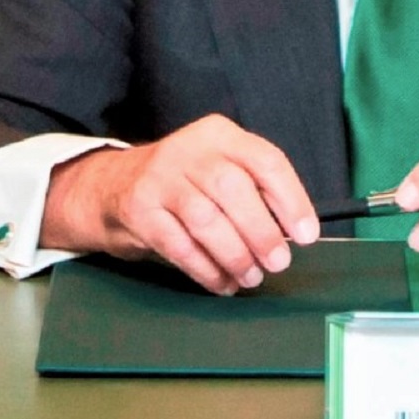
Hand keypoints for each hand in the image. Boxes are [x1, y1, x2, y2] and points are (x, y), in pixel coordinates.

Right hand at [42, 114, 319, 294]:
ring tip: (251, 278)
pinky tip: (222, 283)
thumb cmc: (185, 182)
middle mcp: (189, 149)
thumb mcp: (219, 168)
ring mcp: (159, 178)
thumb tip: (293, 233)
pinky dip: (205, 269)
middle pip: (233, 189)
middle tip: (279, 263)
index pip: (265, 161)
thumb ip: (253, 191)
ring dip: (234, 256)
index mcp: (220, 134)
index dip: (291, 200)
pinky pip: (178, 245)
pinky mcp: (138, 209)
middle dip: (261, 232)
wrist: (111, 186)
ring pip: (206, 220)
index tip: (307, 236)